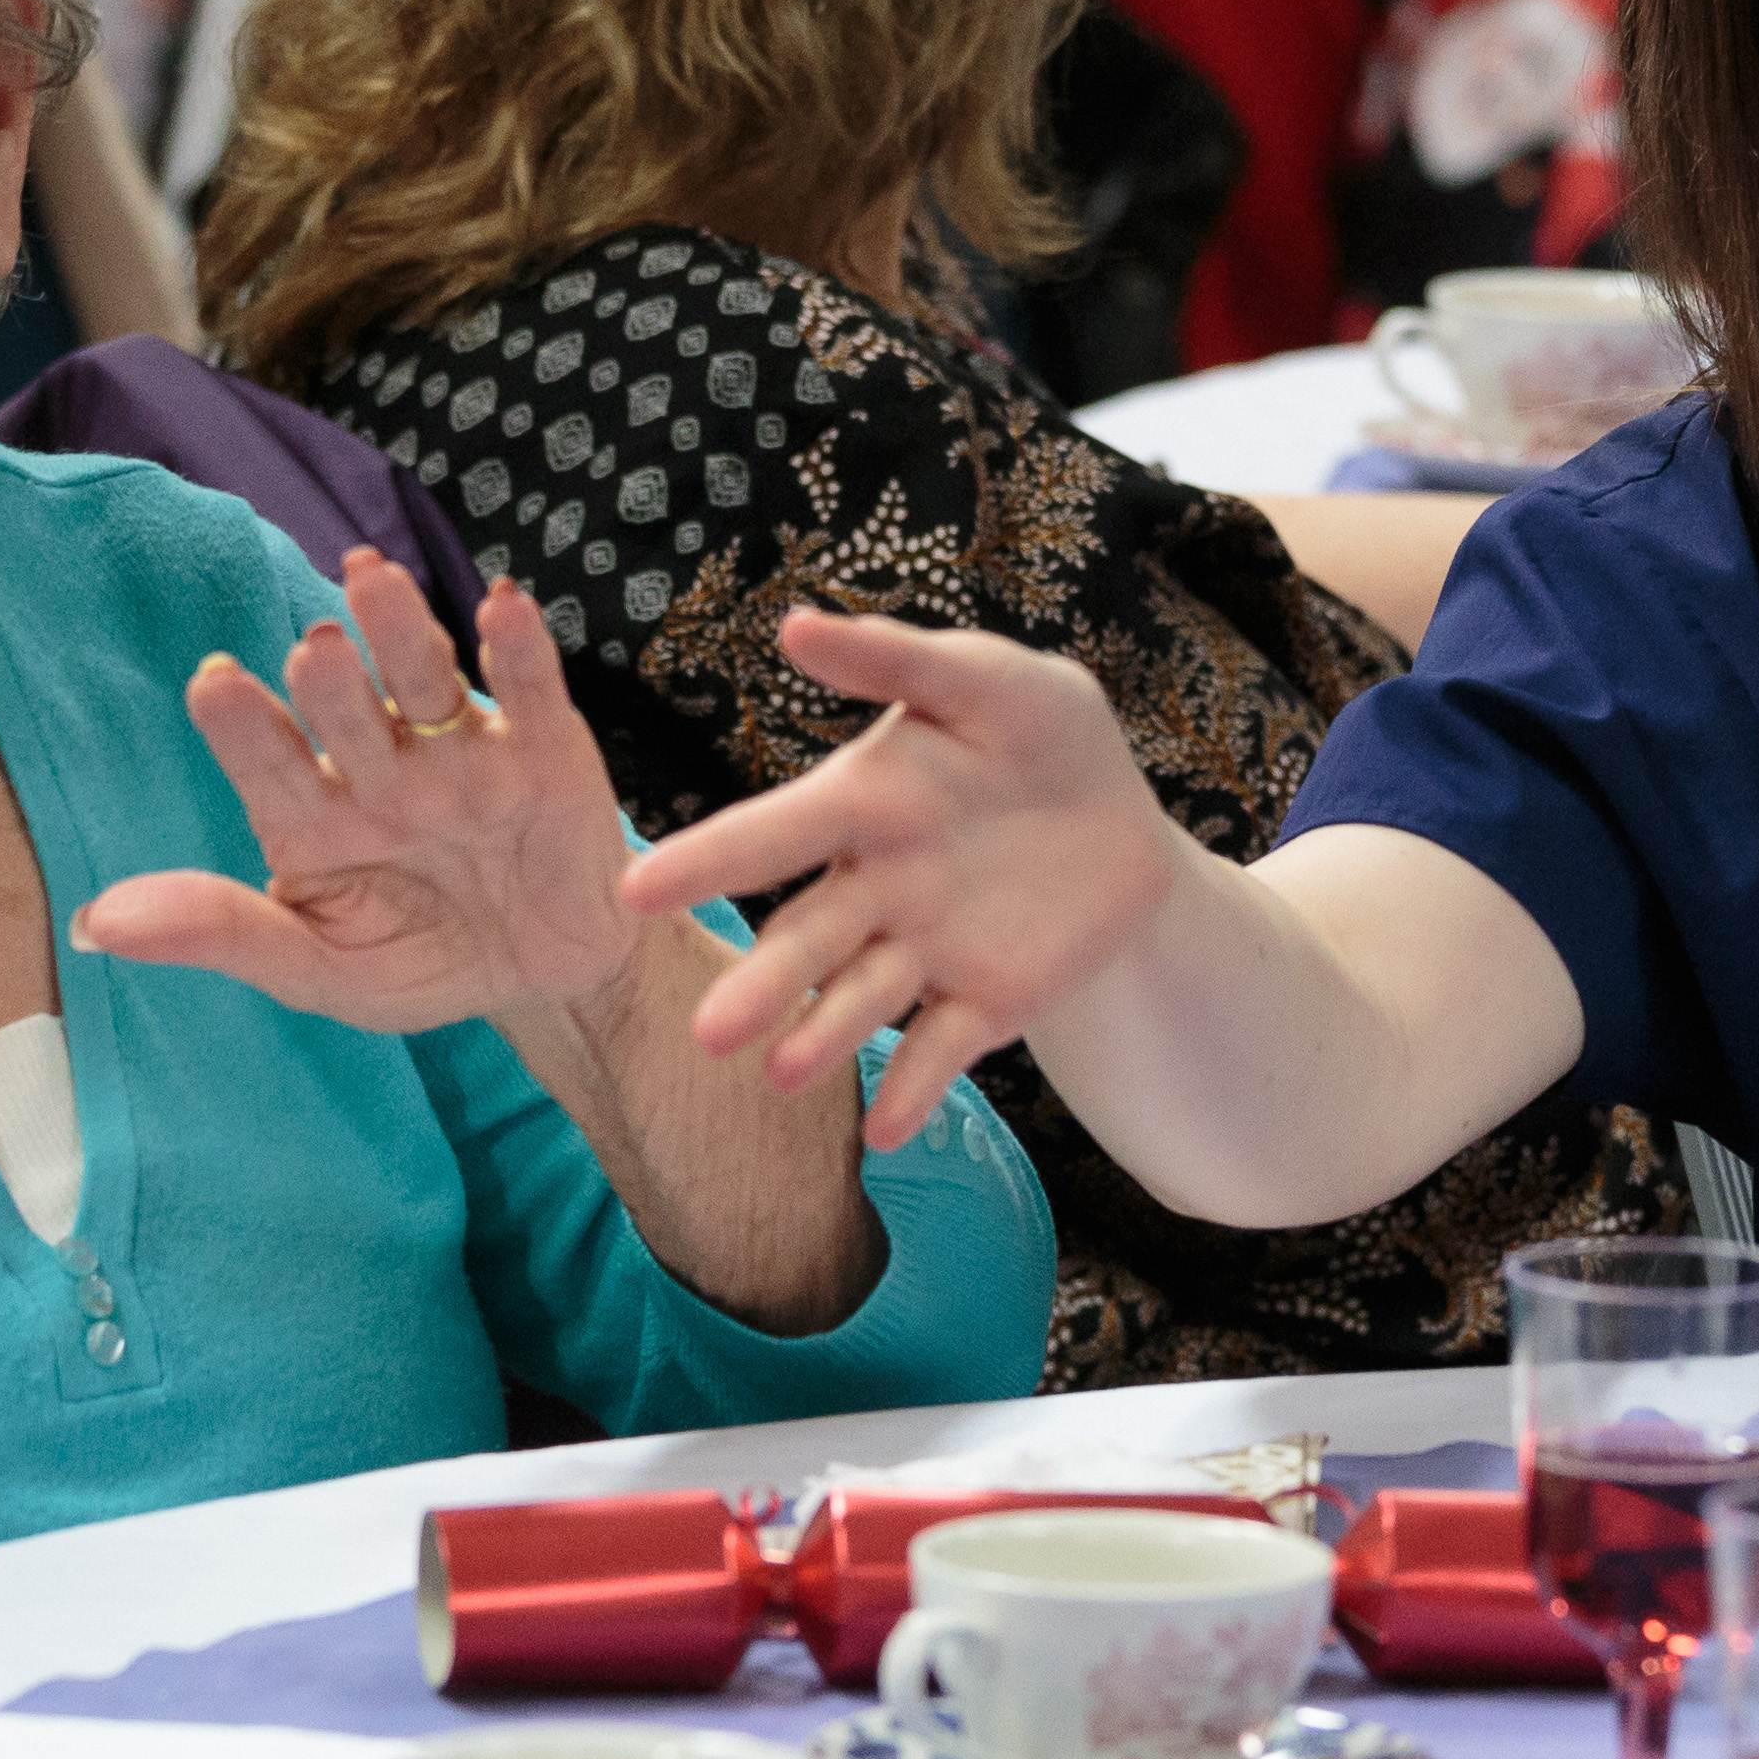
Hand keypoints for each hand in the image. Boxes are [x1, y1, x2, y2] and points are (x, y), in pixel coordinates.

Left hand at [79, 553, 646, 1035]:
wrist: (546, 983)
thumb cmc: (418, 963)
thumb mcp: (315, 969)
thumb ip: (221, 934)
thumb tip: (92, 926)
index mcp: (311, 814)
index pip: (266, 760)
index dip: (241, 724)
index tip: (216, 685)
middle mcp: (380, 768)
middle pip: (346, 709)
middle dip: (329, 681)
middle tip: (315, 652)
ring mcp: (460, 753)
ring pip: (425, 681)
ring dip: (400, 630)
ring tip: (372, 579)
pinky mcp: (543, 750)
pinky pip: (529, 693)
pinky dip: (517, 651)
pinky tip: (502, 608)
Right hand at [613, 609, 1185, 1151]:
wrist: (1123, 817)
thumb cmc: (1038, 729)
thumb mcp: (984, 680)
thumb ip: (896, 660)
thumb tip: (794, 626)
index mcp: (866, 801)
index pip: (775, 832)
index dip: (709, 861)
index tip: (635, 893)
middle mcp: (878, 886)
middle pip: (808, 937)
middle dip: (760, 982)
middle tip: (707, 1031)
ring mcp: (927, 951)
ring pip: (862, 999)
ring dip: (822, 1037)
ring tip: (782, 1075)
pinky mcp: (985, 1002)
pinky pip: (943, 1049)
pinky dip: (913, 1089)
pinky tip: (884, 1132)